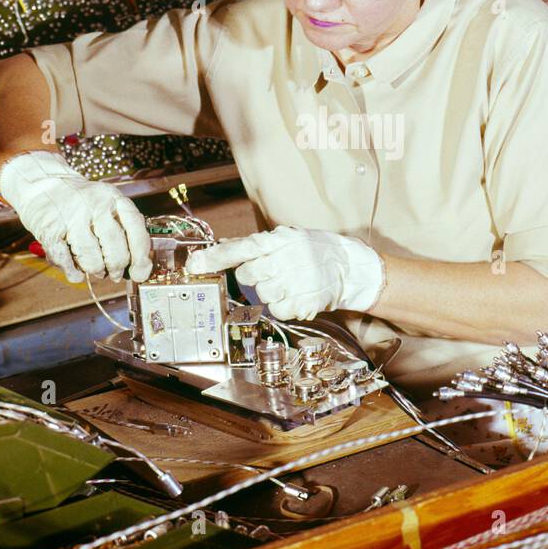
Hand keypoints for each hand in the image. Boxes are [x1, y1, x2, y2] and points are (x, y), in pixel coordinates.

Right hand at [0, 151, 151, 283]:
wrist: (42, 183)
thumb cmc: (80, 202)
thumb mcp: (107, 203)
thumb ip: (124, 228)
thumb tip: (140, 266)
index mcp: (113, 198)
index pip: (135, 228)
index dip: (141, 255)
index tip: (140, 273)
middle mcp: (95, 205)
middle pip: (115, 248)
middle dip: (117, 268)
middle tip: (114, 274)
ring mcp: (71, 217)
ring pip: (92, 259)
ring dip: (96, 271)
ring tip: (95, 269)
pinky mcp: (50, 230)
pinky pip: (67, 262)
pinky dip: (74, 273)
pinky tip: (77, 272)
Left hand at [185, 225, 384, 320]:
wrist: (351, 266)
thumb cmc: (314, 250)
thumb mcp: (288, 238)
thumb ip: (257, 245)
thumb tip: (220, 247)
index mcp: (281, 239)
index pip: (241, 247)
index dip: (215, 257)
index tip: (196, 264)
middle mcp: (288, 258)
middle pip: (248, 275)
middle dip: (254, 277)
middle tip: (271, 273)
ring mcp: (297, 280)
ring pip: (263, 295)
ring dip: (270, 293)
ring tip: (288, 283)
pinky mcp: (305, 301)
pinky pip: (278, 310)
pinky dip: (283, 306)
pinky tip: (295, 296)